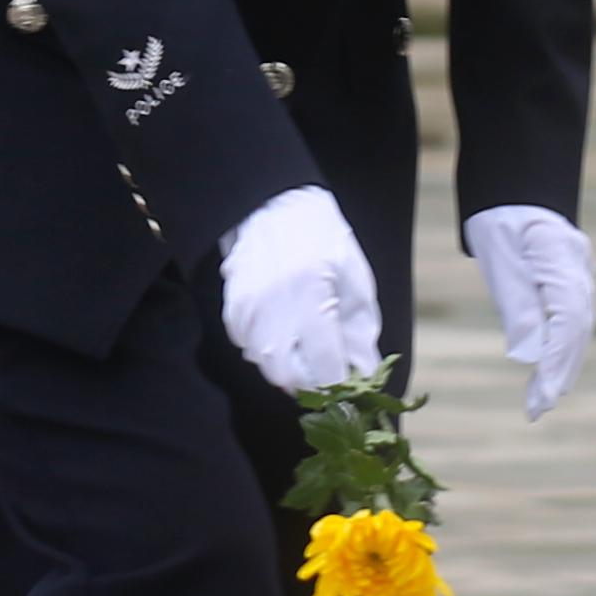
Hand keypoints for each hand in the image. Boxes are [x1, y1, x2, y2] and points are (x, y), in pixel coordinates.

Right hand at [217, 187, 384, 395]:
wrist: (271, 206)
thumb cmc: (322, 239)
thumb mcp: (355, 279)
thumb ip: (360, 331)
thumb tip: (363, 374)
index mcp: (311, 295)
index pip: (325, 365)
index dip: (340, 385)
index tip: (350, 388)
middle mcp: (274, 307)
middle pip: (289, 375)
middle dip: (313, 383)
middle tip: (328, 374)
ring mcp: (248, 310)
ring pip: (267, 366)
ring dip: (290, 369)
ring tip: (307, 349)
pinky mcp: (232, 310)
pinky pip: (250, 349)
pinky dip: (269, 351)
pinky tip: (284, 332)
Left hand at [461, 203, 595, 418]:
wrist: (513, 192)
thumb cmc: (499, 222)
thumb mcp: (499, 258)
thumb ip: (515, 304)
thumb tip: (526, 354)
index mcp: (562, 258)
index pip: (568, 319)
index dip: (556, 360)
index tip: (542, 395)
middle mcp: (580, 269)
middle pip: (578, 330)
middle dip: (559, 372)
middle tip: (537, 409)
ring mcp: (582, 275)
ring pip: (579, 329)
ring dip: (562, 366)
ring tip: (540, 401)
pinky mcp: (574, 283)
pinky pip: (573, 322)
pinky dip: (561, 350)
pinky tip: (548, 373)